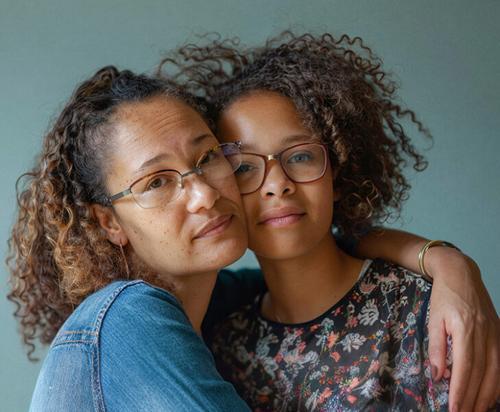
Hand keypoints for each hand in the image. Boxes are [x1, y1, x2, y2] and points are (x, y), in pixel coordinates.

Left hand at [426, 247, 498, 411]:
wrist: (461, 273)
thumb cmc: (443, 296)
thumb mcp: (433, 319)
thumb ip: (436, 347)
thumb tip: (438, 375)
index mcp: (465, 331)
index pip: (464, 368)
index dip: (461, 391)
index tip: (455, 409)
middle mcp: (485, 335)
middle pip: (482, 374)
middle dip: (474, 399)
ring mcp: (495, 334)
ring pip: (495, 372)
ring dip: (487, 395)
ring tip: (477, 410)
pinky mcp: (499, 333)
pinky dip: (498, 382)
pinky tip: (492, 394)